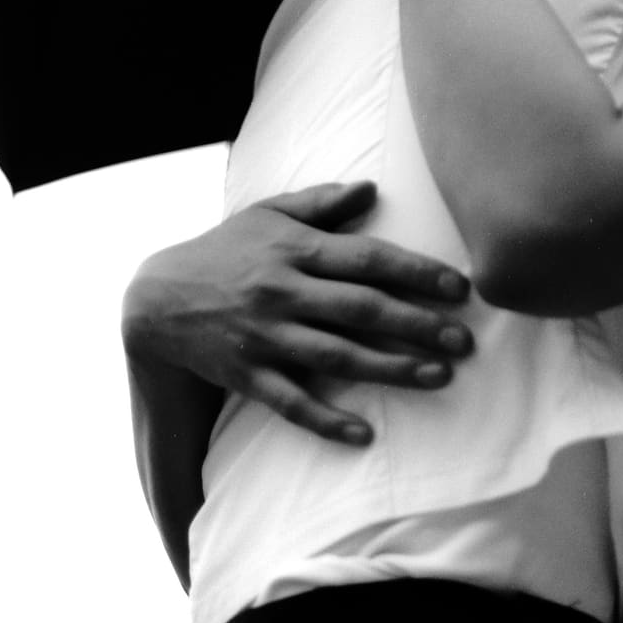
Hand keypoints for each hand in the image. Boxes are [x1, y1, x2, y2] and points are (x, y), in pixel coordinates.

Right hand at [122, 180, 473, 445]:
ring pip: (335, 357)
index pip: (367, 259)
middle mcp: (283, 292)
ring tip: (439, 377)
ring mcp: (265, 336)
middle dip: (417, 324)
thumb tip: (373, 188)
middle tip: (465, 341)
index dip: (416, 272)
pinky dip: (326, 420)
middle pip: (360, 309)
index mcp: (294, 249)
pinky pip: (291, 403)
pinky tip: (365, 434)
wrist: (156, 298)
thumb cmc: (226, 250)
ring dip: (390, 369)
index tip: (460, 288)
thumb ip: (322, 203)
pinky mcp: (247, 375)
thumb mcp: (268, 214)